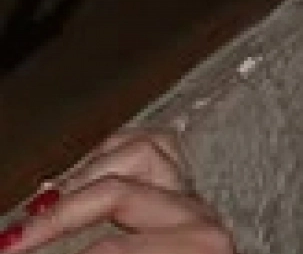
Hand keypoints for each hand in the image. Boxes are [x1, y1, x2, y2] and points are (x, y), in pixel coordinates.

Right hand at [1, 131, 234, 253]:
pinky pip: (155, 144)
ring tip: (47, 202)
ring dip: (87, 172)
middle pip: (117, 191)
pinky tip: (83, 174)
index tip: (16, 251)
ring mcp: (198, 197)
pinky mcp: (192, 189)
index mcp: (197, 247)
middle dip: (56, 218)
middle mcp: (201, 215)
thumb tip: (51, 240)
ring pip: (142, 150)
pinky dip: (114, 151)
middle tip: (13, 240)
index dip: (57, 244)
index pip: (109, 248)